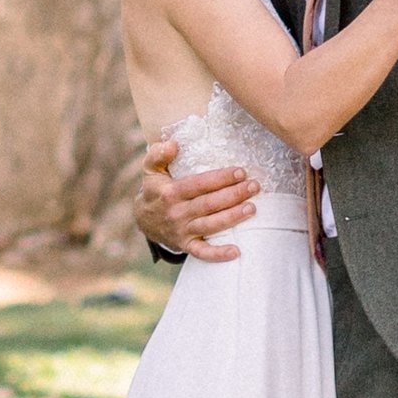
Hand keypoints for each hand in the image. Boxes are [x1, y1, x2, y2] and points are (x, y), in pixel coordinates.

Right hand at [134, 135, 254, 264]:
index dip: (220, 178)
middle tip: (254, 186)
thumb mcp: (150, 169)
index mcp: (171, 192)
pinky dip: (218, 254)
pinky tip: (236, 251)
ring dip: (232, 217)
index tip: (240, 171)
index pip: (199, 184)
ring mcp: (182, 230)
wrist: (143, 220)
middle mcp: (177, 212)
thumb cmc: (154, 189)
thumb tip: (173, 144)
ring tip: (252, 208)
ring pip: (210, 225)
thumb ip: (158, 154)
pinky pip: (202, 252)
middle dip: (234, 195)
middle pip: (209, 204)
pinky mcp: (186, 245)